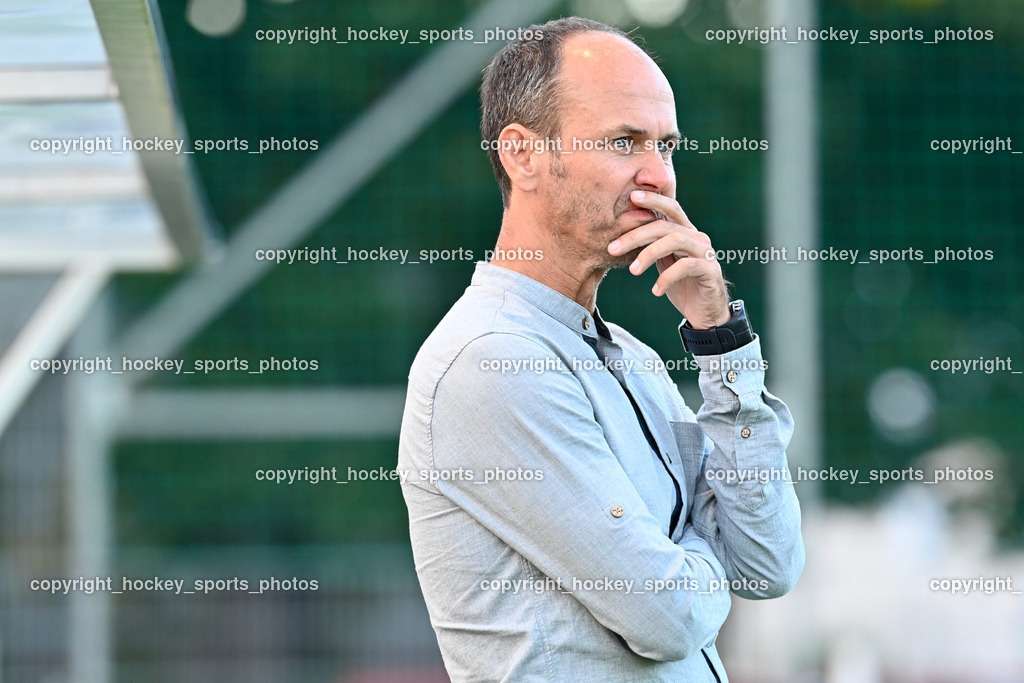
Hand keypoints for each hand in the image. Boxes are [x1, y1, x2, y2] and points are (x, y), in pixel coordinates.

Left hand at [608, 190, 729, 328]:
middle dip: (636, 235)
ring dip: (648, 254)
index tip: (631, 196)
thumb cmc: (681, 286)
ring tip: (633, 271)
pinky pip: (686, 266)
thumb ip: (652, 246)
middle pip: (665, 225)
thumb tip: (622, 234)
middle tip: (612, 248)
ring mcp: (706, 252)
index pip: (670, 208)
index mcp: (685, 231)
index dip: (653, 199)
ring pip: (674, 241)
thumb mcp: (663, 263)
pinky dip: (666, 278)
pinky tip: (655, 290)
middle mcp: (697, 237)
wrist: (705, 312)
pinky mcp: (711, 270)